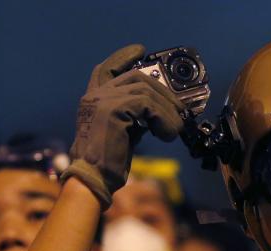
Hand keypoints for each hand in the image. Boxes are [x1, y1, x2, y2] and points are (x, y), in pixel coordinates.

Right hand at [61, 44, 184, 208]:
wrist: (92, 179)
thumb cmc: (106, 164)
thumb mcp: (122, 133)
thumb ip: (134, 117)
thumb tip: (159, 111)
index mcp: (92, 100)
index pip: (106, 69)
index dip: (123, 56)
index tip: (140, 50)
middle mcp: (94, 96)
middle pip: (135, 78)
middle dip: (162, 91)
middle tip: (179, 109)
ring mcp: (102, 100)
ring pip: (145, 91)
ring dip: (166, 110)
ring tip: (175, 129)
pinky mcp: (112, 109)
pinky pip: (147, 104)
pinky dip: (163, 118)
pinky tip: (167, 133)